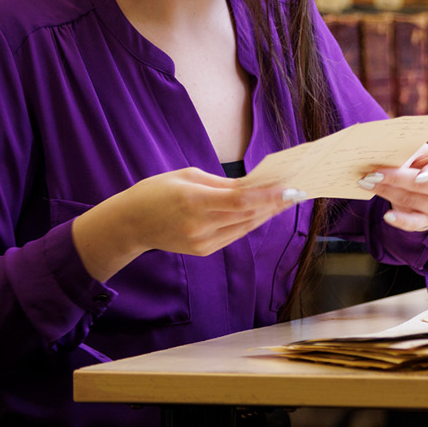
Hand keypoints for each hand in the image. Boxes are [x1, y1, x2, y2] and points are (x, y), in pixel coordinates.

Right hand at [72, 167, 303, 281]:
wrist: (131, 224)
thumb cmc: (156, 192)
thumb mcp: (186, 176)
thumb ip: (220, 183)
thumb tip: (251, 185)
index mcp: (193, 201)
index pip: (240, 200)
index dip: (267, 195)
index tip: (289, 187)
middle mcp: (200, 226)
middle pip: (247, 215)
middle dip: (273, 202)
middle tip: (296, 189)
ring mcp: (203, 242)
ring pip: (244, 227)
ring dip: (266, 213)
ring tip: (286, 199)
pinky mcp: (204, 250)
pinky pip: (234, 234)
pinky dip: (250, 222)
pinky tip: (263, 211)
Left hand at [359, 144, 427, 232]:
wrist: (427, 183)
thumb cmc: (422, 161)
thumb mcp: (419, 151)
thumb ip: (406, 152)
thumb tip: (384, 156)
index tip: (418, 176)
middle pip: (421, 185)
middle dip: (394, 179)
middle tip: (372, 174)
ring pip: (410, 199)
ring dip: (385, 191)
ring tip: (366, 183)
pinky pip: (413, 223)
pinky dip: (399, 220)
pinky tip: (387, 216)